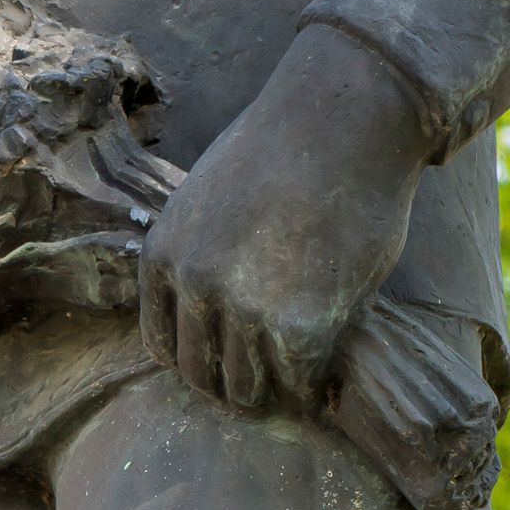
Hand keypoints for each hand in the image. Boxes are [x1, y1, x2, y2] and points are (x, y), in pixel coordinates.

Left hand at [138, 25, 430, 425]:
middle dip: (234, 384)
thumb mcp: (211, 200)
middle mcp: (193, 287)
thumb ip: (201, 259)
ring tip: (301, 381)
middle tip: (272, 383)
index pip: (163, 346)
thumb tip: (212, 320)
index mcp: (162, 256)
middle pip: (200, 377)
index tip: (231, 362)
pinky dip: (313, 388)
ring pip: (245, 391)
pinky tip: (329, 375)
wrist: (346, 116)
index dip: (199, 360)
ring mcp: (243, 310)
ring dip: (274, 392)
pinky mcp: (299, 327)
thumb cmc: (289, 149)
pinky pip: (297, 384)